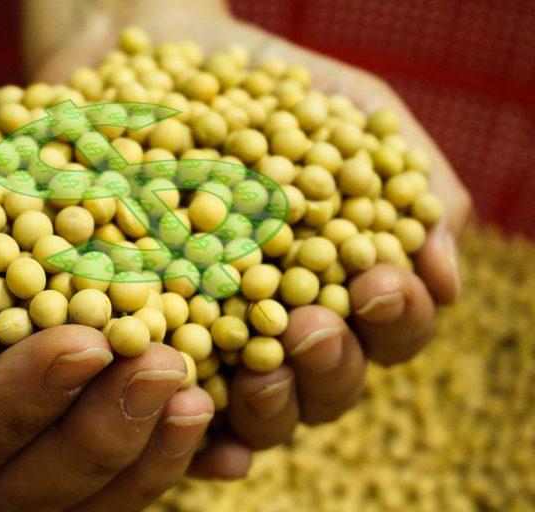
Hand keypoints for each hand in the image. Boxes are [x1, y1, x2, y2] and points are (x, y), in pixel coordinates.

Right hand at [0, 92, 214, 510]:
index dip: (31, 402)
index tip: (88, 342)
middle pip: (45, 476)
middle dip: (109, 427)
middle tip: (169, 371)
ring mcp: (26, 419)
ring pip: (98, 470)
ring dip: (157, 437)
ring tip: (206, 387)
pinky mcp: (75, 386)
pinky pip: (133, 427)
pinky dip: (183, 432)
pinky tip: (234, 415)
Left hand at [27, 1, 471, 478]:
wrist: (162, 62)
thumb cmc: (268, 87)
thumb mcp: (348, 111)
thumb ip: (406, 181)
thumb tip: (443, 276)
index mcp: (343, 282)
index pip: (391, 327)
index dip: (397, 317)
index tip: (381, 283)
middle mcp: (285, 325)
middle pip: (328, 383)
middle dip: (329, 363)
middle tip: (310, 328)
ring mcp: (217, 342)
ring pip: (259, 408)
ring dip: (270, 402)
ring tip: (257, 371)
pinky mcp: (150, 341)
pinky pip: (169, 404)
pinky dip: (182, 424)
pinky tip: (185, 413)